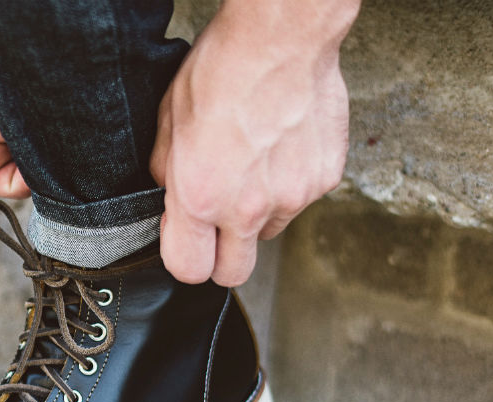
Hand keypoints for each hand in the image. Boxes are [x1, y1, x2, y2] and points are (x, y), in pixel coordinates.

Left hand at [150, 0, 356, 285]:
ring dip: (255, 215)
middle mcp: (247, 208)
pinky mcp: (324, 179)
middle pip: (234, 273)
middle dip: (222, 257)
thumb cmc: (219, 72)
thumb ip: (168, 177)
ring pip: (268, 233)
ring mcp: (291, 197)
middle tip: (216, 226)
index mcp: (200, 199)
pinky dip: (288, 185)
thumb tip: (171, 202)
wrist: (279, 38)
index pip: (189, 270)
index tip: (184, 239)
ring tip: (249, 168)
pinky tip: (277, 149)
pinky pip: (299, 201)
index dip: (184, 256)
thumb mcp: (168, 126)